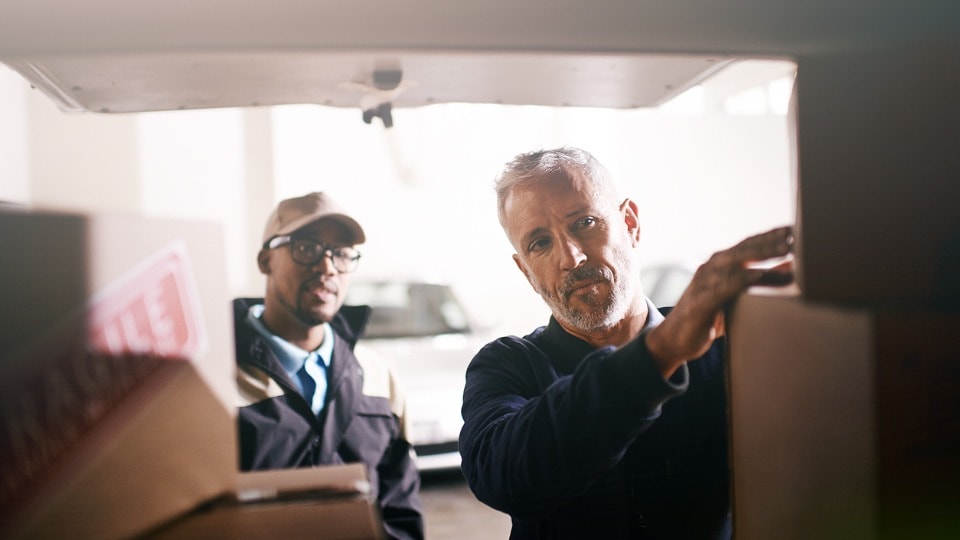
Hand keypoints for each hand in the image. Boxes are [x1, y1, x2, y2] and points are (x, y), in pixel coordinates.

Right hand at [645, 226, 793, 376]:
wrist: (673, 339)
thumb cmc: (709, 316)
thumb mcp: (736, 297)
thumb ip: (759, 282)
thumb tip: (789, 268)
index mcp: (719, 266)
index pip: (748, 245)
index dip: (770, 236)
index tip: (794, 229)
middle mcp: (710, 269)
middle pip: (743, 249)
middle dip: (769, 241)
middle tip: (794, 235)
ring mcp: (703, 283)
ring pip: (734, 264)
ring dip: (760, 255)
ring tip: (784, 250)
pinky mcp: (699, 303)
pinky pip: (722, 288)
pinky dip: (739, 280)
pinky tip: (757, 276)